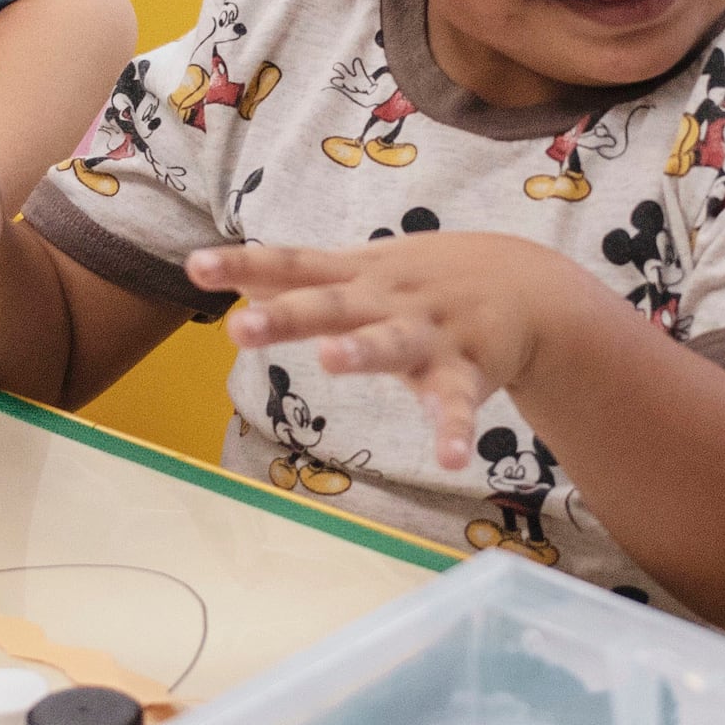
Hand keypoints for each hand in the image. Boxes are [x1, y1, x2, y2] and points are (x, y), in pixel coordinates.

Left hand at [196, 232, 583, 469]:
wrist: (530, 284)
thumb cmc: (425, 280)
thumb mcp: (363, 268)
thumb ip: (298, 275)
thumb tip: (227, 273)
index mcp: (357, 276)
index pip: (292, 266)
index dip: (243, 267)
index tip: (194, 268)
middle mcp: (387, 300)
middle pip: (331, 306)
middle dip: (287, 316)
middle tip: (239, 329)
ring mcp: (429, 332)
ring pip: (392, 343)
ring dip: (363, 351)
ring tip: (332, 360)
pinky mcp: (468, 369)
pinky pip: (458, 404)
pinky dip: (455, 430)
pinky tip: (452, 459)